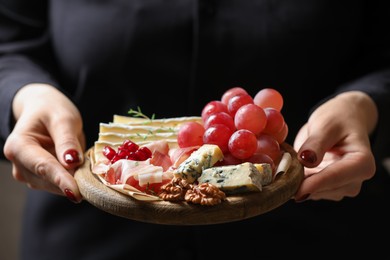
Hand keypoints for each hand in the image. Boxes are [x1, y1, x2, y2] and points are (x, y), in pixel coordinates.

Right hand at [3, 84, 84, 202]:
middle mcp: (19, 164)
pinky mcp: (41, 179)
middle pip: (48, 180)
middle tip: (96, 181)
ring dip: (74, 181)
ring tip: (91, 170)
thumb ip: (67, 140)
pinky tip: (85, 173)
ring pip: (55, 186)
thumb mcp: (63, 118)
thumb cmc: (52, 110)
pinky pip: (60, 184)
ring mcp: (29, 174)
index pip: (43, 166)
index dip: (61, 180)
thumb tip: (72, 162)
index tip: (76, 193)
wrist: (44, 110)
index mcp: (18, 146)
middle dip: (72, 181)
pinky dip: (73, 180)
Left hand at [293, 91, 377, 200]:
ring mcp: (342, 186)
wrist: (341, 120)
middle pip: (325, 189)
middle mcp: (356, 179)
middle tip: (278, 174)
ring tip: (284, 166)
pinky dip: (297, 182)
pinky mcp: (327, 188)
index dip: (314, 184)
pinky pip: (309, 190)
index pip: (336, 177)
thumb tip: (306, 161)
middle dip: (302, 184)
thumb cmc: (337, 119)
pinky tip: (288, 171)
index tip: (296, 190)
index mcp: (362, 163)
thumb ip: (316, 143)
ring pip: (315, 192)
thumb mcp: (325, 125)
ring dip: (298, 183)